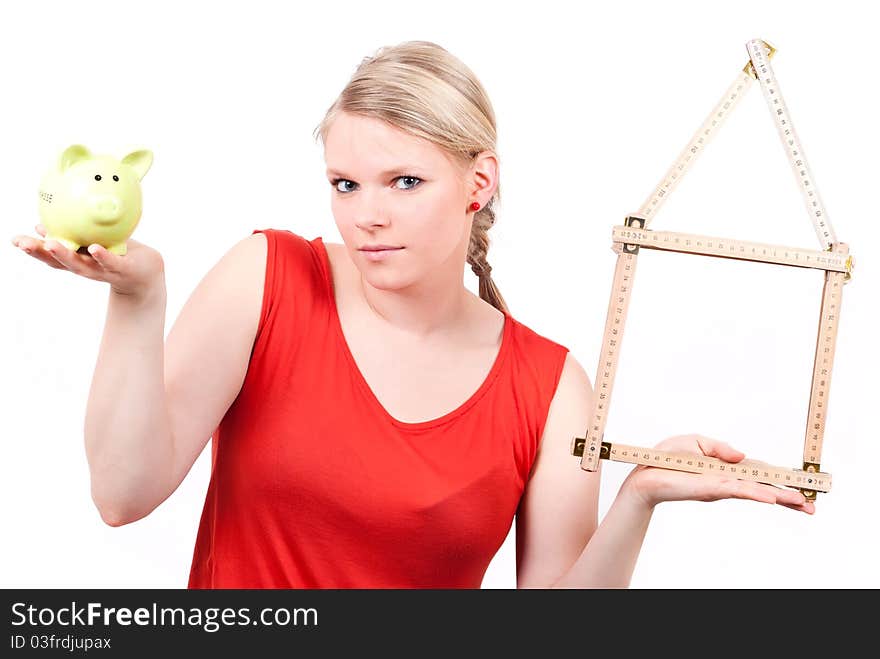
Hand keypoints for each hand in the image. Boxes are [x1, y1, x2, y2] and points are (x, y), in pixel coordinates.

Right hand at [10, 223, 165, 301]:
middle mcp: (86, 267)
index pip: (51, 256)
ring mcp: (103, 270)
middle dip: (40, 252)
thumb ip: (72, 235)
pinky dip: (102, 256)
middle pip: (59, 262)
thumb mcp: (92, 242)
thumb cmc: (117, 255)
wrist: (148, 273)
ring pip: (81, 265)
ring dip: (64, 254)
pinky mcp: (123, 270)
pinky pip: (111, 262)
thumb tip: (43, 222)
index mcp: (78, 259)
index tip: (14, 240)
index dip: (33, 249)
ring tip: (50, 243)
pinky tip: (94, 248)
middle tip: (22, 242)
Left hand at [621, 433, 814, 514]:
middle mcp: (727, 481)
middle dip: (787, 497)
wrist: (644, 472)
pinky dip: (755, 493)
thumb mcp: (696, 443)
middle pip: (762, 489)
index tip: (801, 488)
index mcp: (726, 470)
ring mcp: (719, 487)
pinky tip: (770, 498)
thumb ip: (721, 448)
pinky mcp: (708, 488)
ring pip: (755, 492)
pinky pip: (736, 490)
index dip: (779, 481)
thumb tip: (742, 456)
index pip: (758, 476)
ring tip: (802, 504)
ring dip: (779, 497)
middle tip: (811, 506)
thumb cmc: (667, 458)